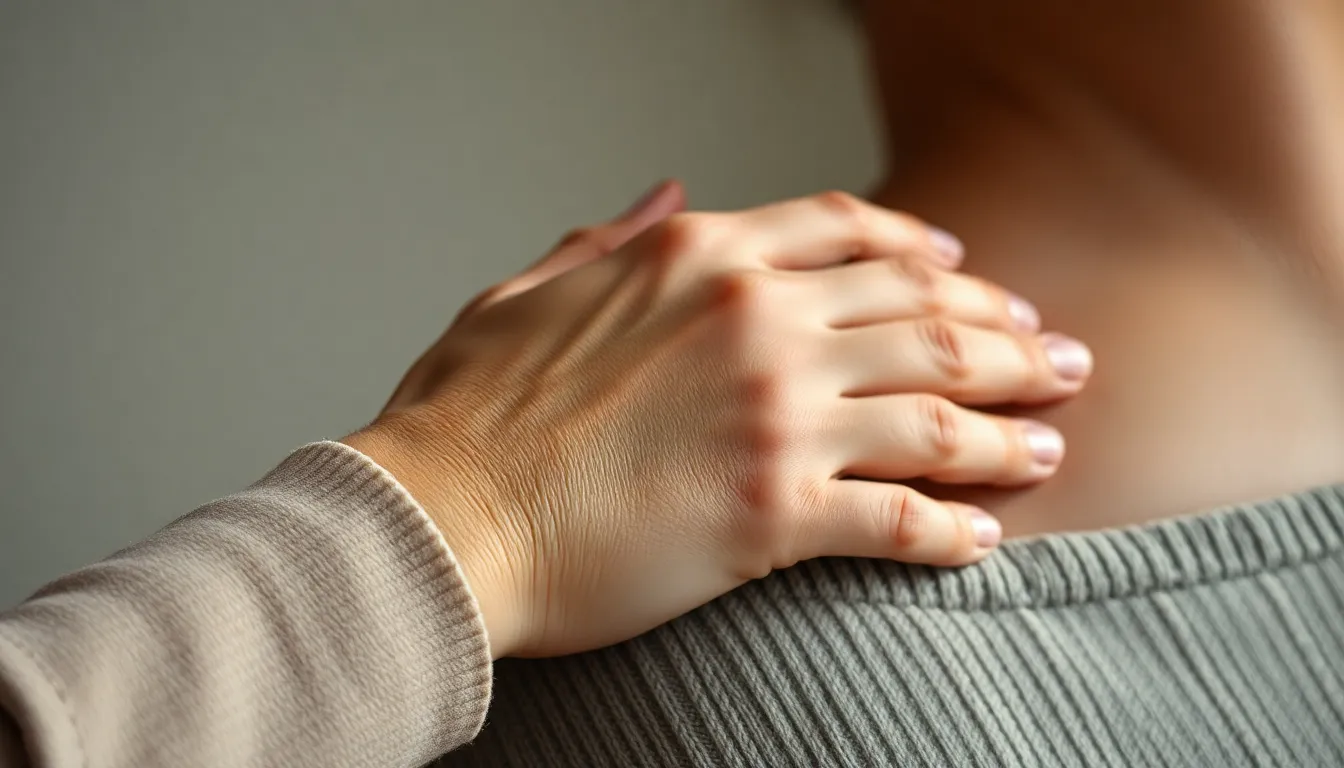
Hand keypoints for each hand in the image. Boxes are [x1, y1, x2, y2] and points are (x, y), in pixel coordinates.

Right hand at [343, 182, 1091, 658]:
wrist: (444, 517)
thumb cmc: (471, 414)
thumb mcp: (530, 289)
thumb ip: (612, 236)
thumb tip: (668, 189)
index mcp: (701, 259)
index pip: (854, 233)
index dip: (929, 249)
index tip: (969, 269)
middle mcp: (755, 323)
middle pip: (926, 313)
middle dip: (1009, 334)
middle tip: (1059, 356)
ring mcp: (773, 415)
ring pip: (939, 409)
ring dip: (1011, 426)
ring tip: (1053, 442)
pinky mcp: (774, 514)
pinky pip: (900, 518)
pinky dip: (953, 529)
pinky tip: (981, 539)